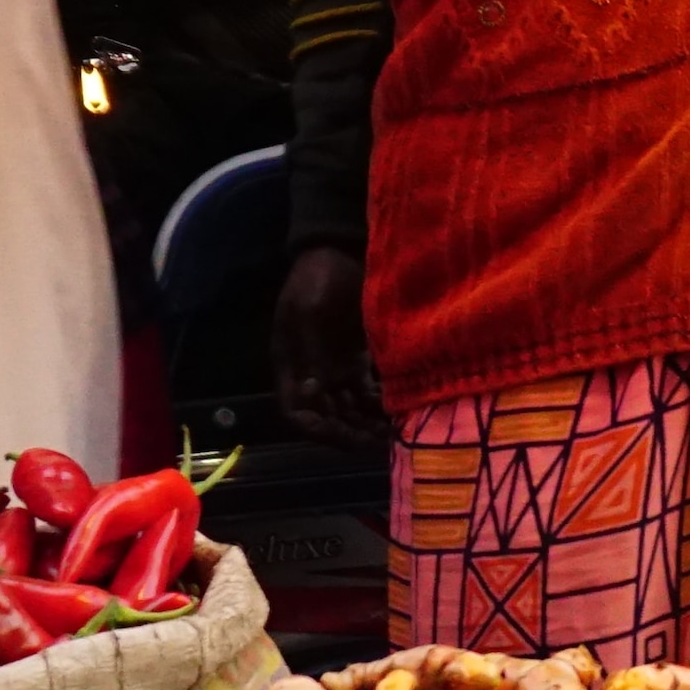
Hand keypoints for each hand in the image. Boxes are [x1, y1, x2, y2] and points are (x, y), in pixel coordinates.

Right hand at [274, 241, 386, 446]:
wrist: (340, 249)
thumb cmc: (319, 277)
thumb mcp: (309, 311)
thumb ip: (312, 353)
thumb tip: (313, 395)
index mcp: (290, 364)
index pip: (296, 412)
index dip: (316, 430)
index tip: (344, 436)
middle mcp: (310, 373)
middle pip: (326, 418)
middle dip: (349, 433)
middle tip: (379, 441)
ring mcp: (334, 367)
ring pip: (348, 410)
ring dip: (366, 425)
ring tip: (392, 433)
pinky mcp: (357, 360)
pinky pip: (366, 393)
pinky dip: (379, 407)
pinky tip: (399, 413)